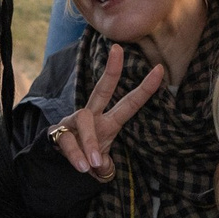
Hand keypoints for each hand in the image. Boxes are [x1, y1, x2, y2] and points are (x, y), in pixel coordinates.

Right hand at [49, 45, 165, 180]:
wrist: (61, 167)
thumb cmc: (87, 161)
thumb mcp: (102, 165)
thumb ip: (104, 166)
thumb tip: (102, 166)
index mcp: (108, 122)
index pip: (129, 104)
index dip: (145, 89)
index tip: (160, 70)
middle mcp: (92, 116)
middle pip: (102, 89)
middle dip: (111, 70)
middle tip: (118, 50)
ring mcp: (74, 121)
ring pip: (84, 118)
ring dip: (90, 142)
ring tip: (93, 163)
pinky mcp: (58, 131)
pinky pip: (67, 139)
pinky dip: (76, 155)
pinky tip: (83, 166)